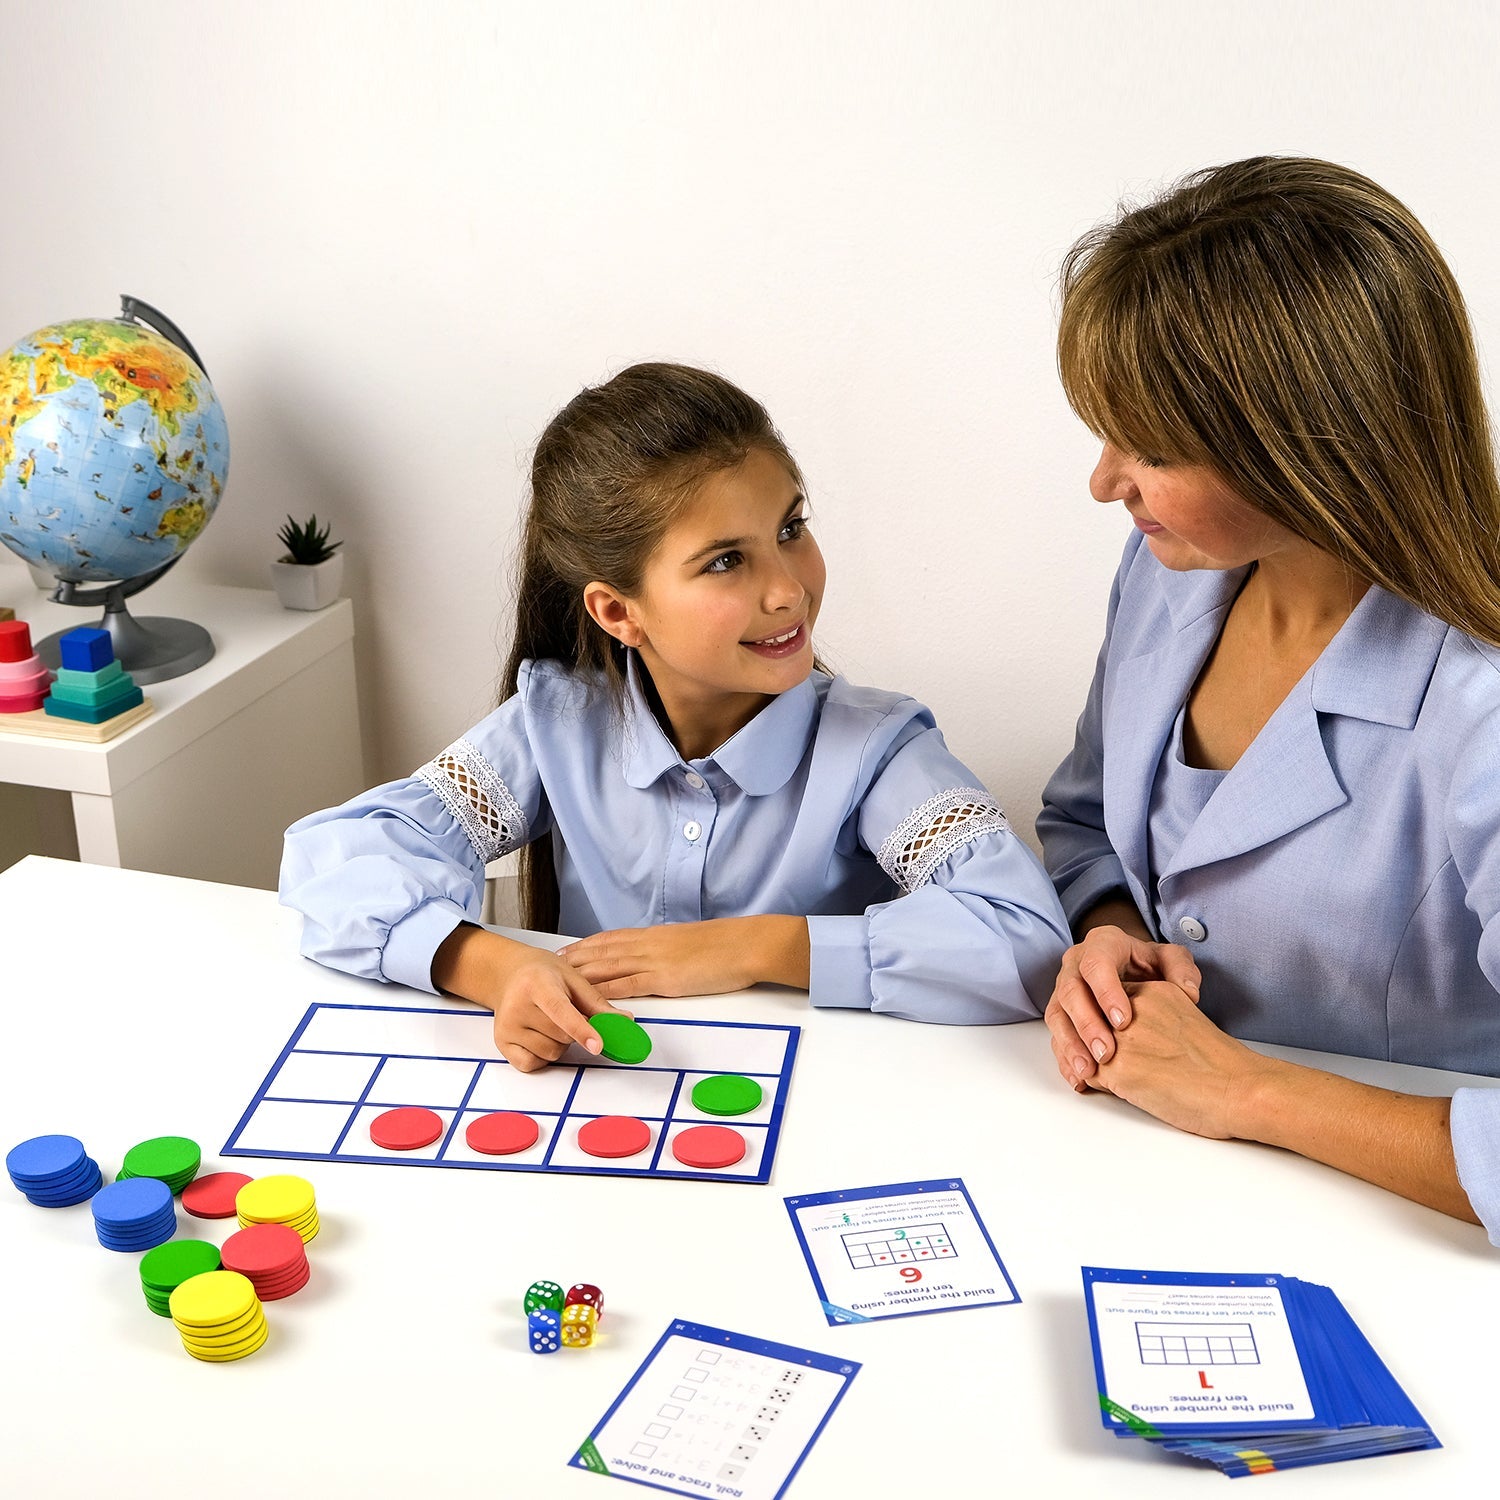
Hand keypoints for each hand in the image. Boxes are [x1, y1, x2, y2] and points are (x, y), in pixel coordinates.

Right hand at [432, 927, 623, 1072]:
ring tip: (551, 1022)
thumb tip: (624, 1021)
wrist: (509, 974)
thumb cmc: (543, 974)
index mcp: (537, 983)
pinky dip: (542, 1056)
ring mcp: (507, 1027)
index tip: (598, 1045)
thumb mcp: (573, 979)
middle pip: (561, 1036)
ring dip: (559, 1044)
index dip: (582, 1030)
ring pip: (550, 1053)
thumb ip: (597, 1003)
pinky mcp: (501, 1043)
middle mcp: (517, 1006)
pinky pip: (532, 1064)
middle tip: (566, 1012)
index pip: (561, 1011)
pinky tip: (539, 1036)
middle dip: (574, 1032)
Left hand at [559, 915, 808, 1000]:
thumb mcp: (691, 942)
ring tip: (559, 982)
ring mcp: (655, 961)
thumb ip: (671, 949)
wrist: (745, 944)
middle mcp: (649, 945)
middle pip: (603, 950)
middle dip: (576, 959)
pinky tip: (590, 998)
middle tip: (551, 966)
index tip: (569, 950)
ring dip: (582, 975)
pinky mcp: (664, 979)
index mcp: (656, 935)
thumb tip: (662, 958)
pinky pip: (628, 985)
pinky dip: (607, 992)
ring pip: (609, 966)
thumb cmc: (726, 945)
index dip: (588, 944)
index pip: (613, 938)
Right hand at [1045, 923, 1201, 1086]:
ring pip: (1056, 1015)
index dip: (1106, 993)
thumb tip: (1188, 993)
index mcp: (1102, 944)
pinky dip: (1065, 1058)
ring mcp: (1063, 989)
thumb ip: (1181, 970)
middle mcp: (1075, 965)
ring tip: (1089, 1072)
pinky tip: (1078, 1078)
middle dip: (1086, 1025)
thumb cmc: (1149, 965)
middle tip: (1106, 1053)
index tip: (1123, 1022)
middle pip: (1070, 992)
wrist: (1129, 968)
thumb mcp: (1170, 959)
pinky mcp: (1060, 1013)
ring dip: (1070, 1045)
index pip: (1096, 964)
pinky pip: (1054, 1035)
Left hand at [1083, 981, 1272, 1138]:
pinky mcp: (1117, 1068)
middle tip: (1105, 1061)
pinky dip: (1098, 1085)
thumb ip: (1152, 1017)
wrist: (1239, 1088)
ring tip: (1115, 1078)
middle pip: (1091, 1021)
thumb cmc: (1220, 1064)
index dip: (1107, 1024)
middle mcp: (1132, 1009)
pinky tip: (1120, 1091)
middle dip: (1093, 1043)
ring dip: (1094, 1064)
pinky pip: (1090, 1074)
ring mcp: (1121, 1038)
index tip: (1117, 1041)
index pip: (1108, 1001)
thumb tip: (1130, 1035)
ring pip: (1085, 1047)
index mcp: (1151, 992)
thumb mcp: (1183, 1017)